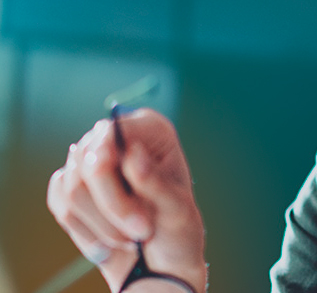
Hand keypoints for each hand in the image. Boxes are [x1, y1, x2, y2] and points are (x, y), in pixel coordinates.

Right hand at [46, 109, 206, 291]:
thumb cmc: (176, 231)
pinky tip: (108, 241)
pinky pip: (61, 204)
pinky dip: (85, 230)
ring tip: (131, 237)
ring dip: (102, 223)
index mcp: (151, 130)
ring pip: (73, 188)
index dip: (109, 158)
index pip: (113, 131)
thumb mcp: (177, 209)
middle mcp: (117, 139)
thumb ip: (155, 182)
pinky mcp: (71, 187)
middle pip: (89, 163)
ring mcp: (90, 162)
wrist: (160, 263)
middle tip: (140, 230)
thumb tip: (132, 153)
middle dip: (113, 205)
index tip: (118, 181)